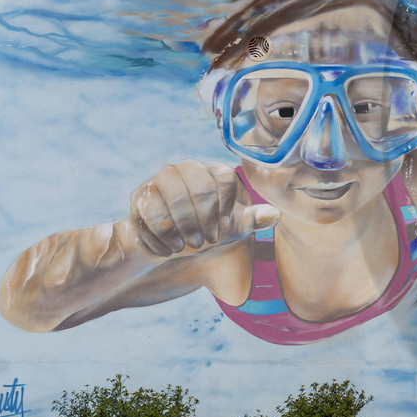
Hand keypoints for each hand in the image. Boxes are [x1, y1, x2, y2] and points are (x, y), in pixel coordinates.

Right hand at [131, 161, 280, 256]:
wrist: (171, 242)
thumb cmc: (207, 229)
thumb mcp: (233, 227)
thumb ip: (253, 220)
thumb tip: (276, 214)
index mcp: (213, 170)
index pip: (225, 177)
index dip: (227, 205)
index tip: (226, 226)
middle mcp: (187, 168)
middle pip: (200, 186)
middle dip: (206, 218)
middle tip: (209, 240)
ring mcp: (161, 180)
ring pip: (174, 195)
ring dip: (185, 224)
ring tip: (191, 245)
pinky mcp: (141, 196)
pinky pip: (151, 212)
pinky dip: (164, 234)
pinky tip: (172, 248)